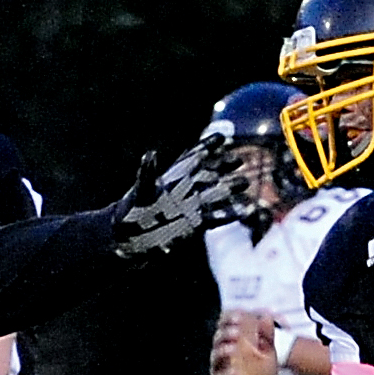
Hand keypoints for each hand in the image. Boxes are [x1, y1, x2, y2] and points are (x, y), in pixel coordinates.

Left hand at [111, 133, 244, 256]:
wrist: (128, 238)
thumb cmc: (129, 212)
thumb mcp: (139, 190)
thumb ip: (146, 173)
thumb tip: (150, 154)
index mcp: (172, 178)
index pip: (192, 157)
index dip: (206, 146)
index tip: (222, 136)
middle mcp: (184, 191)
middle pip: (208, 174)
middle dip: (224, 167)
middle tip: (240, 160)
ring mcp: (190, 207)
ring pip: (214, 195)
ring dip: (229, 190)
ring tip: (245, 185)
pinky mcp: (192, 225)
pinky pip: (213, 218)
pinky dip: (227, 214)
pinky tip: (241, 211)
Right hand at [210, 310, 280, 374]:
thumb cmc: (263, 371)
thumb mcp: (268, 352)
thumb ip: (267, 335)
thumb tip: (267, 316)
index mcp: (232, 341)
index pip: (224, 326)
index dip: (228, 320)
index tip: (238, 317)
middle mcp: (222, 354)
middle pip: (218, 339)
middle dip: (226, 333)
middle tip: (237, 331)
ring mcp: (218, 370)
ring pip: (215, 358)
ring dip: (223, 351)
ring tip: (234, 348)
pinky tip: (233, 372)